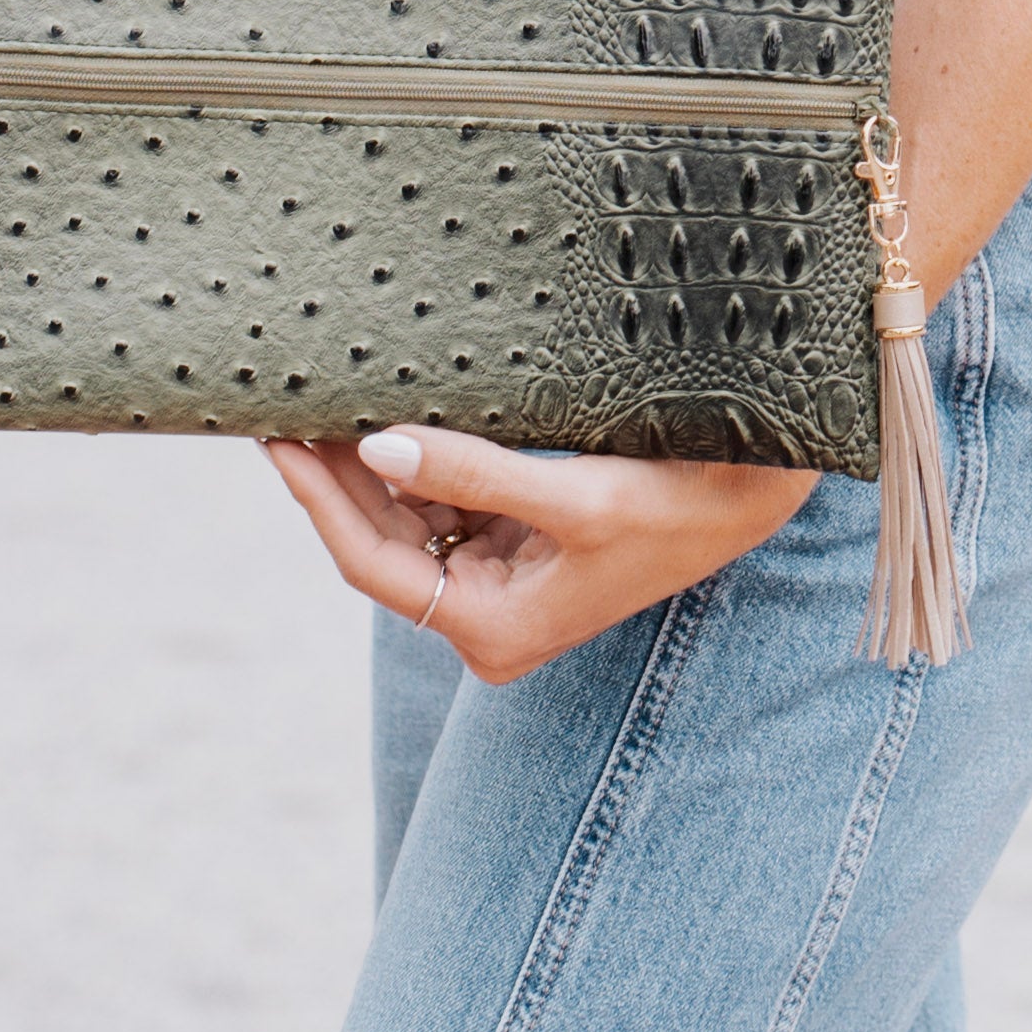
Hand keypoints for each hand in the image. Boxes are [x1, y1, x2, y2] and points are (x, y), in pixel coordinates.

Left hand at [263, 424, 816, 683]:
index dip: (321, 500)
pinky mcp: (520, 541)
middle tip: (281, 407)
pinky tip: (384, 411)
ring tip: (318, 401)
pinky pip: (445, 501)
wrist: (754, 496)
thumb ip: (474, 472)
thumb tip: (378, 446)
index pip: (375, 564)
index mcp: (493, 630)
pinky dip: (414, 459)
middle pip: (382, 542)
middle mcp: (489, 615)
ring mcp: (502, 579)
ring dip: (368, 465)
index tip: (277, 442)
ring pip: (408, 520)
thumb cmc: (676, 505)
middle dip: (334, 477)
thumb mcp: (576, 496)